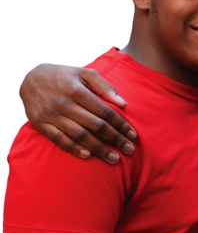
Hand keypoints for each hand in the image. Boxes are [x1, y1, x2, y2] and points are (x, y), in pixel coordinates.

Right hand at [19, 63, 135, 163]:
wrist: (30, 78)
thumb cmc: (63, 76)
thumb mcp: (85, 73)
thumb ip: (105, 87)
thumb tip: (124, 104)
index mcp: (77, 91)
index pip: (105, 111)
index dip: (121, 124)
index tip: (133, 135)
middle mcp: (64, 104)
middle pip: (95, 125)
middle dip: (115, 139)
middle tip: (129, 149)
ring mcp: (51, 115)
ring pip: (79, 135)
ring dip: (98, 148)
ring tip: (114, 158)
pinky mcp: (40, 124)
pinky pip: (59, 139)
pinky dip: (73, 148)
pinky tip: (88, 156)